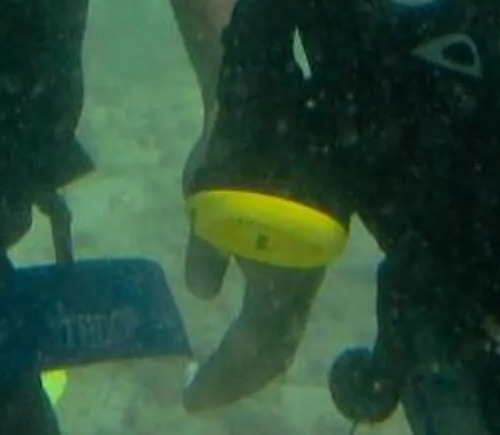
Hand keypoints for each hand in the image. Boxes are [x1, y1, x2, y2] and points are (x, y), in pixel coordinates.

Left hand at [177, 124, 326, 414]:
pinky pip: (284, 297)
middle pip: (277, 344)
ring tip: (216, 367)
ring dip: (250, 350)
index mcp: (286, 271)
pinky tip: (237, 320)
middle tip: (200, 391)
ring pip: (283, 322)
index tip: (191, 399)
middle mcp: (306, 269)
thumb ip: (207, 255)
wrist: (269, 99)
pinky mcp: (306, 237)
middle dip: (239, 373)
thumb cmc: (232, 152)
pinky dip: (259, 321)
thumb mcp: (207, 208)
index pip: (260, 347)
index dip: (227, 379)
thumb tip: (205, 291)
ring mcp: (308, 253)